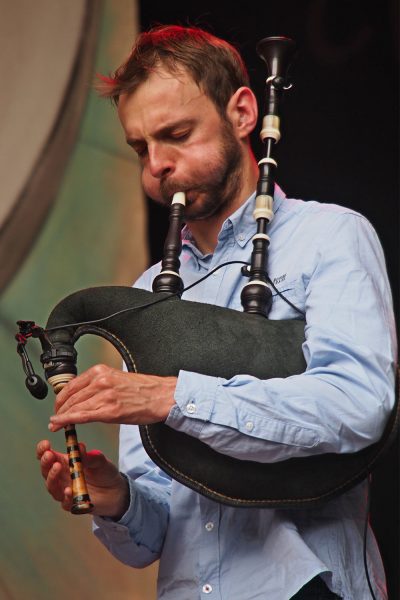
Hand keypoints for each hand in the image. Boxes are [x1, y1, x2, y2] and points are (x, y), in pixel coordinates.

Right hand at [36, 439, 129, 517]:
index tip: (46, 443)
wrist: (116, 491)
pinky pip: (65, 502)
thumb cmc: (104, 472)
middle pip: (46, 471)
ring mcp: (65, 491)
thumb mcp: (100, 461)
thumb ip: (89, 456)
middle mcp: (62, 477)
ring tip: (57, 466)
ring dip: (52, 477)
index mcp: (65, 462)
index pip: (48, 456)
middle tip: (49, 455)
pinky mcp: (72, 504)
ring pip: (52, 486)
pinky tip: (68, 490)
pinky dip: (65, 497)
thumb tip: (79, 446)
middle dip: (45, 462)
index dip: (43, 450)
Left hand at [48, 364, 176, 431]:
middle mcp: (100, 381)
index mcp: (101, 371)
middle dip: (60, 408)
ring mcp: (105, 395)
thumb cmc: (144, 390)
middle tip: (56, 417)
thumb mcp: (116, 379)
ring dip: (62, 416)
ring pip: (74, 407)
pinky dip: (68, 420)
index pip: (72, 384)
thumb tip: (83, 396)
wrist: (162, 396)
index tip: (58, 405)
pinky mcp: (110, 411)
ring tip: (57, 423)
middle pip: (71, 396)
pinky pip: (82, 416)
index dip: (61, 397)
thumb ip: (99, 385)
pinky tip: (62, 424)